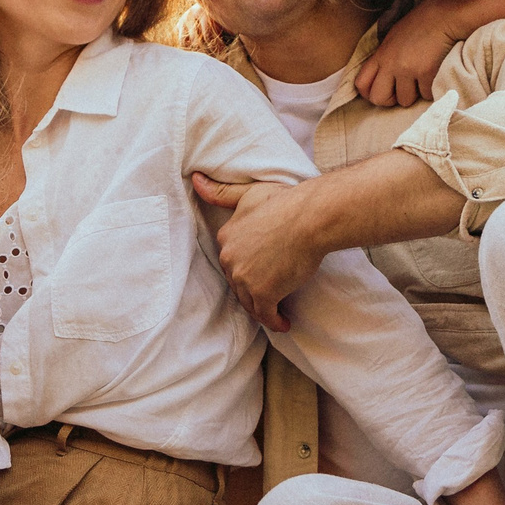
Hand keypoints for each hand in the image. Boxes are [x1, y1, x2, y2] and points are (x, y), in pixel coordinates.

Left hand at [191, 172, 324, 333]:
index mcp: (226, 237)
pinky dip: (274, 321)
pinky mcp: (263, 293)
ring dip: (262, 309)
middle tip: (271, 292)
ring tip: (275, 311)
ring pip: (249, 301)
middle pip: (238, 282)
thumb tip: (194, 180)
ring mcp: (244, 277)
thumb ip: (222, 193)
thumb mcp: (249, 193)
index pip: (232, 260)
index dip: (247, 267)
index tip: (261, 271)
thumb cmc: (285, 202)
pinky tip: (284, 323)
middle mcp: (229, 258)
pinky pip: (265, 314)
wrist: (310, 217)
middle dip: (253, 289)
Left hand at [355, 4, 457, 107]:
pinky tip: (434, 74)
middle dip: (390, 100)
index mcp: (380, 55)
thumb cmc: (419, 27)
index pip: (361, 84)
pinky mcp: (427, 73)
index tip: (383, 91)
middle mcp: (391, 64)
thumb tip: (381, 81)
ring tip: (421, 78)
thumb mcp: (393, 39)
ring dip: (414, 94)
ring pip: (405, 101)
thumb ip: (384, 59)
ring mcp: (408, 70)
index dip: (370, 93)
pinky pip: (426, 95)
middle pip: (379, 99)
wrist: (443, 17)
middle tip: (402, 91)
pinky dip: (431, 89)